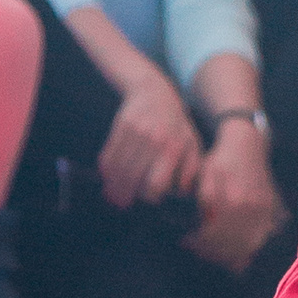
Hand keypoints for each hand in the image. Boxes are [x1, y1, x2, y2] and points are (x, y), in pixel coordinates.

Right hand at [97, 66, 203, 208]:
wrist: (155, 92)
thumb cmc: (176, 125)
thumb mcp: (191, 144)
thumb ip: (191, 170)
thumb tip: (185, 193)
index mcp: (173, 148)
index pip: (156, 182)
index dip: (151, 196)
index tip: (149, 200)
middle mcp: (154, 140)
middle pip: (134, 177)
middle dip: (126, 195)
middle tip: (123, 205)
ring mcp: (136, 131)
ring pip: (119, 168)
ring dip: (113, 186)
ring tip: (112, 197)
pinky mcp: (121, 126)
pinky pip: (109, 154)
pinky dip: (106, 170)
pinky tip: (107, 179)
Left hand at [185, 120, 288, 272]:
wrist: (246, 145)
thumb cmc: (222, 159)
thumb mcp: (206, 175)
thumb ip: (206, 200)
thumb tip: (205, 224)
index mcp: (233, 200)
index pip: (215, 235)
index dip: (199, 242)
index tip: (187, 241)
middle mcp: (251, 208)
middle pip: (231, 244)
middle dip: (212, 250)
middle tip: (196, 247)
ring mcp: (263, 211)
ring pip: (247, 246)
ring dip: (230, 253)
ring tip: (212, 250)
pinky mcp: (269, 211)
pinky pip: (260, 238)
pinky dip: (247, 248)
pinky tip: (233, 250)